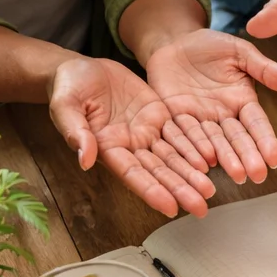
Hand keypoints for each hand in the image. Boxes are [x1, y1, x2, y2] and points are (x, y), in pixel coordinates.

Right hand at [49, 56, 216, 218]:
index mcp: (107, 147)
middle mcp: (129, 145)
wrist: (83, 69)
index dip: (151, 191)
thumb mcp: (65, 105)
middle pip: (158, 171)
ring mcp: (145, 132)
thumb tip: (85, 159)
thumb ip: (75, 131)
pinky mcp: (158, 115)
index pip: (133, 174)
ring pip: (173, 156)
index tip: (170, 207)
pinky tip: (211, 159)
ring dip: (191, 174)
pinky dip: (194, 146)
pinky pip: (179, 133)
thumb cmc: (68, 87)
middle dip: (179, 189)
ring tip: (210, 191)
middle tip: (201, 208)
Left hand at [145, 29, 276, 185]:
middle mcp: (223, 116)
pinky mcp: (175, 120)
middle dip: (248, 156)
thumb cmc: (209, 46)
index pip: (256, 123)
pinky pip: (184, 136)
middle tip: (257, 176)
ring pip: (213, 143)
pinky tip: (202, 165)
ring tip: (236, 175)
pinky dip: (193, 150)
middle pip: (237, 138)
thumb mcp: (240, 52)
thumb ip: (264, 69)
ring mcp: (200, 120)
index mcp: (242, 100)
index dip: (265, 140)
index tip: (274, 158)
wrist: (172, 43)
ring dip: (225, 159)